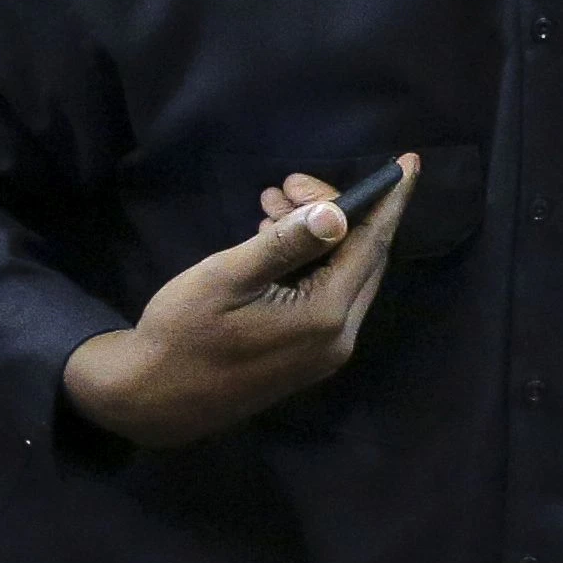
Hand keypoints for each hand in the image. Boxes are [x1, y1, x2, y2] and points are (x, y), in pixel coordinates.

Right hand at [56, 164, 412, 450]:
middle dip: (339, 211)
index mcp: (325, 316)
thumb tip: (337, 213)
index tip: (408, 162)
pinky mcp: (309, 356)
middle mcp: (339, 338)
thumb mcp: (227, 277)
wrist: (154, 400)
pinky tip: (274, 238)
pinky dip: (310, 261)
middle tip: (291, 184)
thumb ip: (285, 245)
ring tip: (273, 202)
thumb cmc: (182, 334)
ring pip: (344, 275)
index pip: (372, 244)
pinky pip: (328, 295)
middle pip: (363, 257)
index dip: (390, 199)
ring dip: (320, 235)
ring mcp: (327, 351)